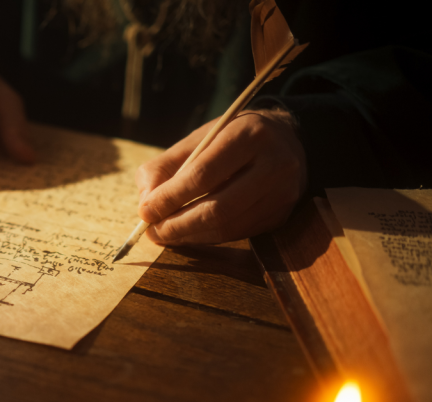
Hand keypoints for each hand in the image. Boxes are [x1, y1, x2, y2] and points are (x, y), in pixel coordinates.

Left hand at [136, 108, 307, 244]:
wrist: (286, 140)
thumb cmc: (232, 138)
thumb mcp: (199, 138)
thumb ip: (166, 166)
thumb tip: (146, 203)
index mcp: (249, 135)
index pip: (202, 174)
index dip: (170, 197)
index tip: (145, 212)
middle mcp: (274, 164)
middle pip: (218, 208)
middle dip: (177, 225)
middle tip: (153, 231)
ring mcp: (282, 193)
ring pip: (228, 227)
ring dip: (189, 235)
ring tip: (166, 234)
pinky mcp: (280, 215)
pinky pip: (237, 234)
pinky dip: (207, 237)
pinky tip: (189, 233)